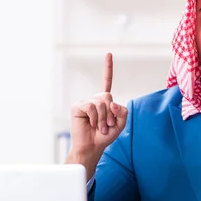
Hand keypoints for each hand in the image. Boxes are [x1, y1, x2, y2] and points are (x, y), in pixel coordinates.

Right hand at [66, 53, 127, 177]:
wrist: (92, 147)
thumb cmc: (105, 136)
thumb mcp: (121, 124)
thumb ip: (123, 112)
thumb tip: (112, 102)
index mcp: (104, 100)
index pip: (107, 81)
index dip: (108, 68)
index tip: (108, 53)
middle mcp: (94, 99)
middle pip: (107, 96)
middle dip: (111, 113)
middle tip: (108, 125)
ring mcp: (85, 102)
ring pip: (101, 102)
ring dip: (104, 118)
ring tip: (100, 128)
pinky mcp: (77, 106)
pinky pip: (91, 107)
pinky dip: (95, 118)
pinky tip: (92, 125)